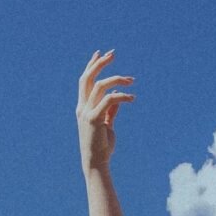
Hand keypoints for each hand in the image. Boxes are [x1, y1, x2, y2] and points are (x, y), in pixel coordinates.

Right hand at [76, 49, 135, 173]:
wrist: (96, 162)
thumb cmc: (102, 145)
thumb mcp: (106, 124)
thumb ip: (110, 111)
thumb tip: (117, 97)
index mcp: (83, 107)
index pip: (85, 81)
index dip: (91, 66)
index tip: (100, 54)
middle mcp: (82, 107)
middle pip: (88, 78)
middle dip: (99, 64)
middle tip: (112, 54)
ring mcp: (86, 112)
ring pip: (100, 86)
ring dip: (117, 79)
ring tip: (132, 80)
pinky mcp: (94, 119)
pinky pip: (109, 100)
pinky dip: (122, 96)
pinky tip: (132, 98)